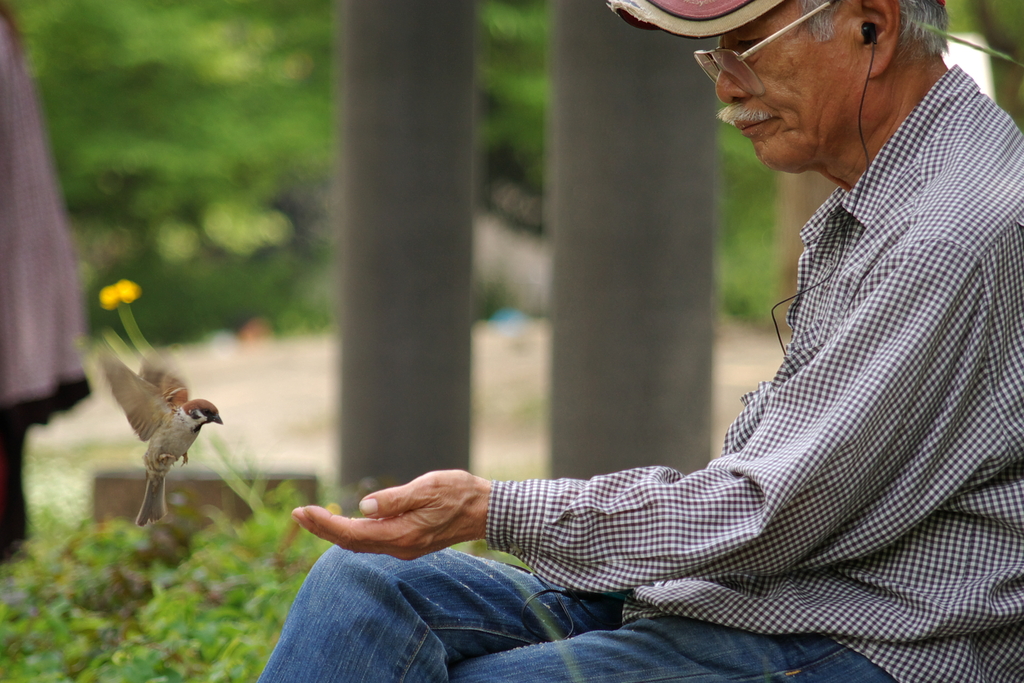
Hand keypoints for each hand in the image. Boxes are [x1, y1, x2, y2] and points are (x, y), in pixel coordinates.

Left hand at [291, 470, 491, 559]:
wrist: (486, 511)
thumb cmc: (460, 494)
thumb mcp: (428, 488)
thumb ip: (396, 499)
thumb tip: (365, 506)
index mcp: (402, 534)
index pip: (352, 533)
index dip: (325, 524)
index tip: (303, 511)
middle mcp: (400, 546)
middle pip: (351, 543)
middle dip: (322, 529)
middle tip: (297, 514)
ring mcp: (404, 547)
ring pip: (360, 544)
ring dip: (334, 531)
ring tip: (311, 517)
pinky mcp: (408, 542)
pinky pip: (372, 541)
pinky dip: (352, 532)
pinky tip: (343, 523)